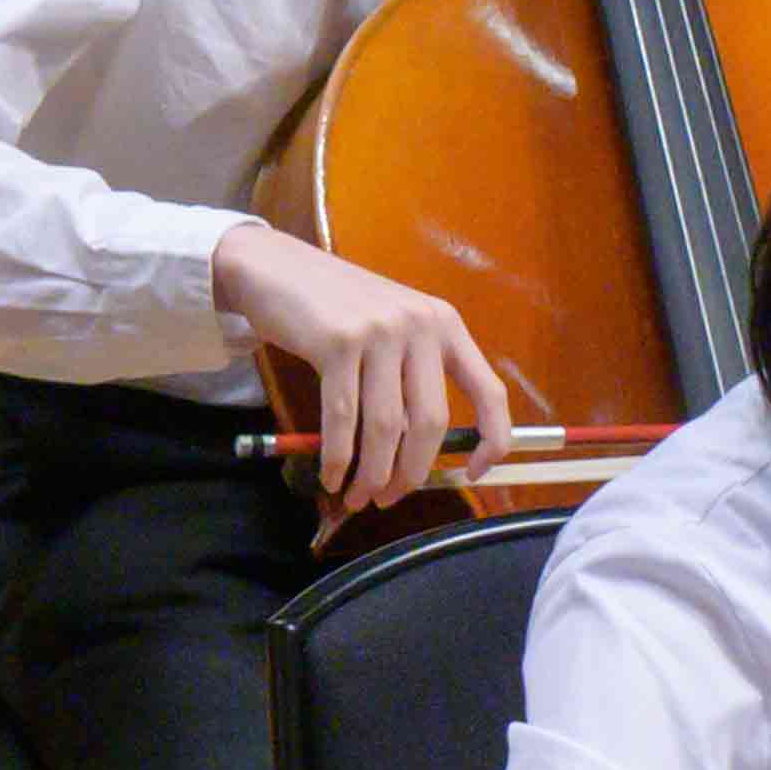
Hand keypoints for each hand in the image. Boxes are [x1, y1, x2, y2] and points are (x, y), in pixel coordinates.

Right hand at [212, 224, 509, 525]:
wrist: (279, 270)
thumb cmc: (336, 309)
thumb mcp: (391, 330)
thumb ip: (411, 377)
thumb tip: (415, 456)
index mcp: (445, 325)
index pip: (489, 391)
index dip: (491, 439)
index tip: (474, 473)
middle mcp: (421, 325)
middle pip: (430, 422)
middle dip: (410, 473)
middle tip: (388, 499)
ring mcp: (380, 332)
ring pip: (385, 427)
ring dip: (370, 474)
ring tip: (356, 498)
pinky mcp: (338, 343)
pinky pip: (342, 417)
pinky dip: (337, 458)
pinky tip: (330, 476)